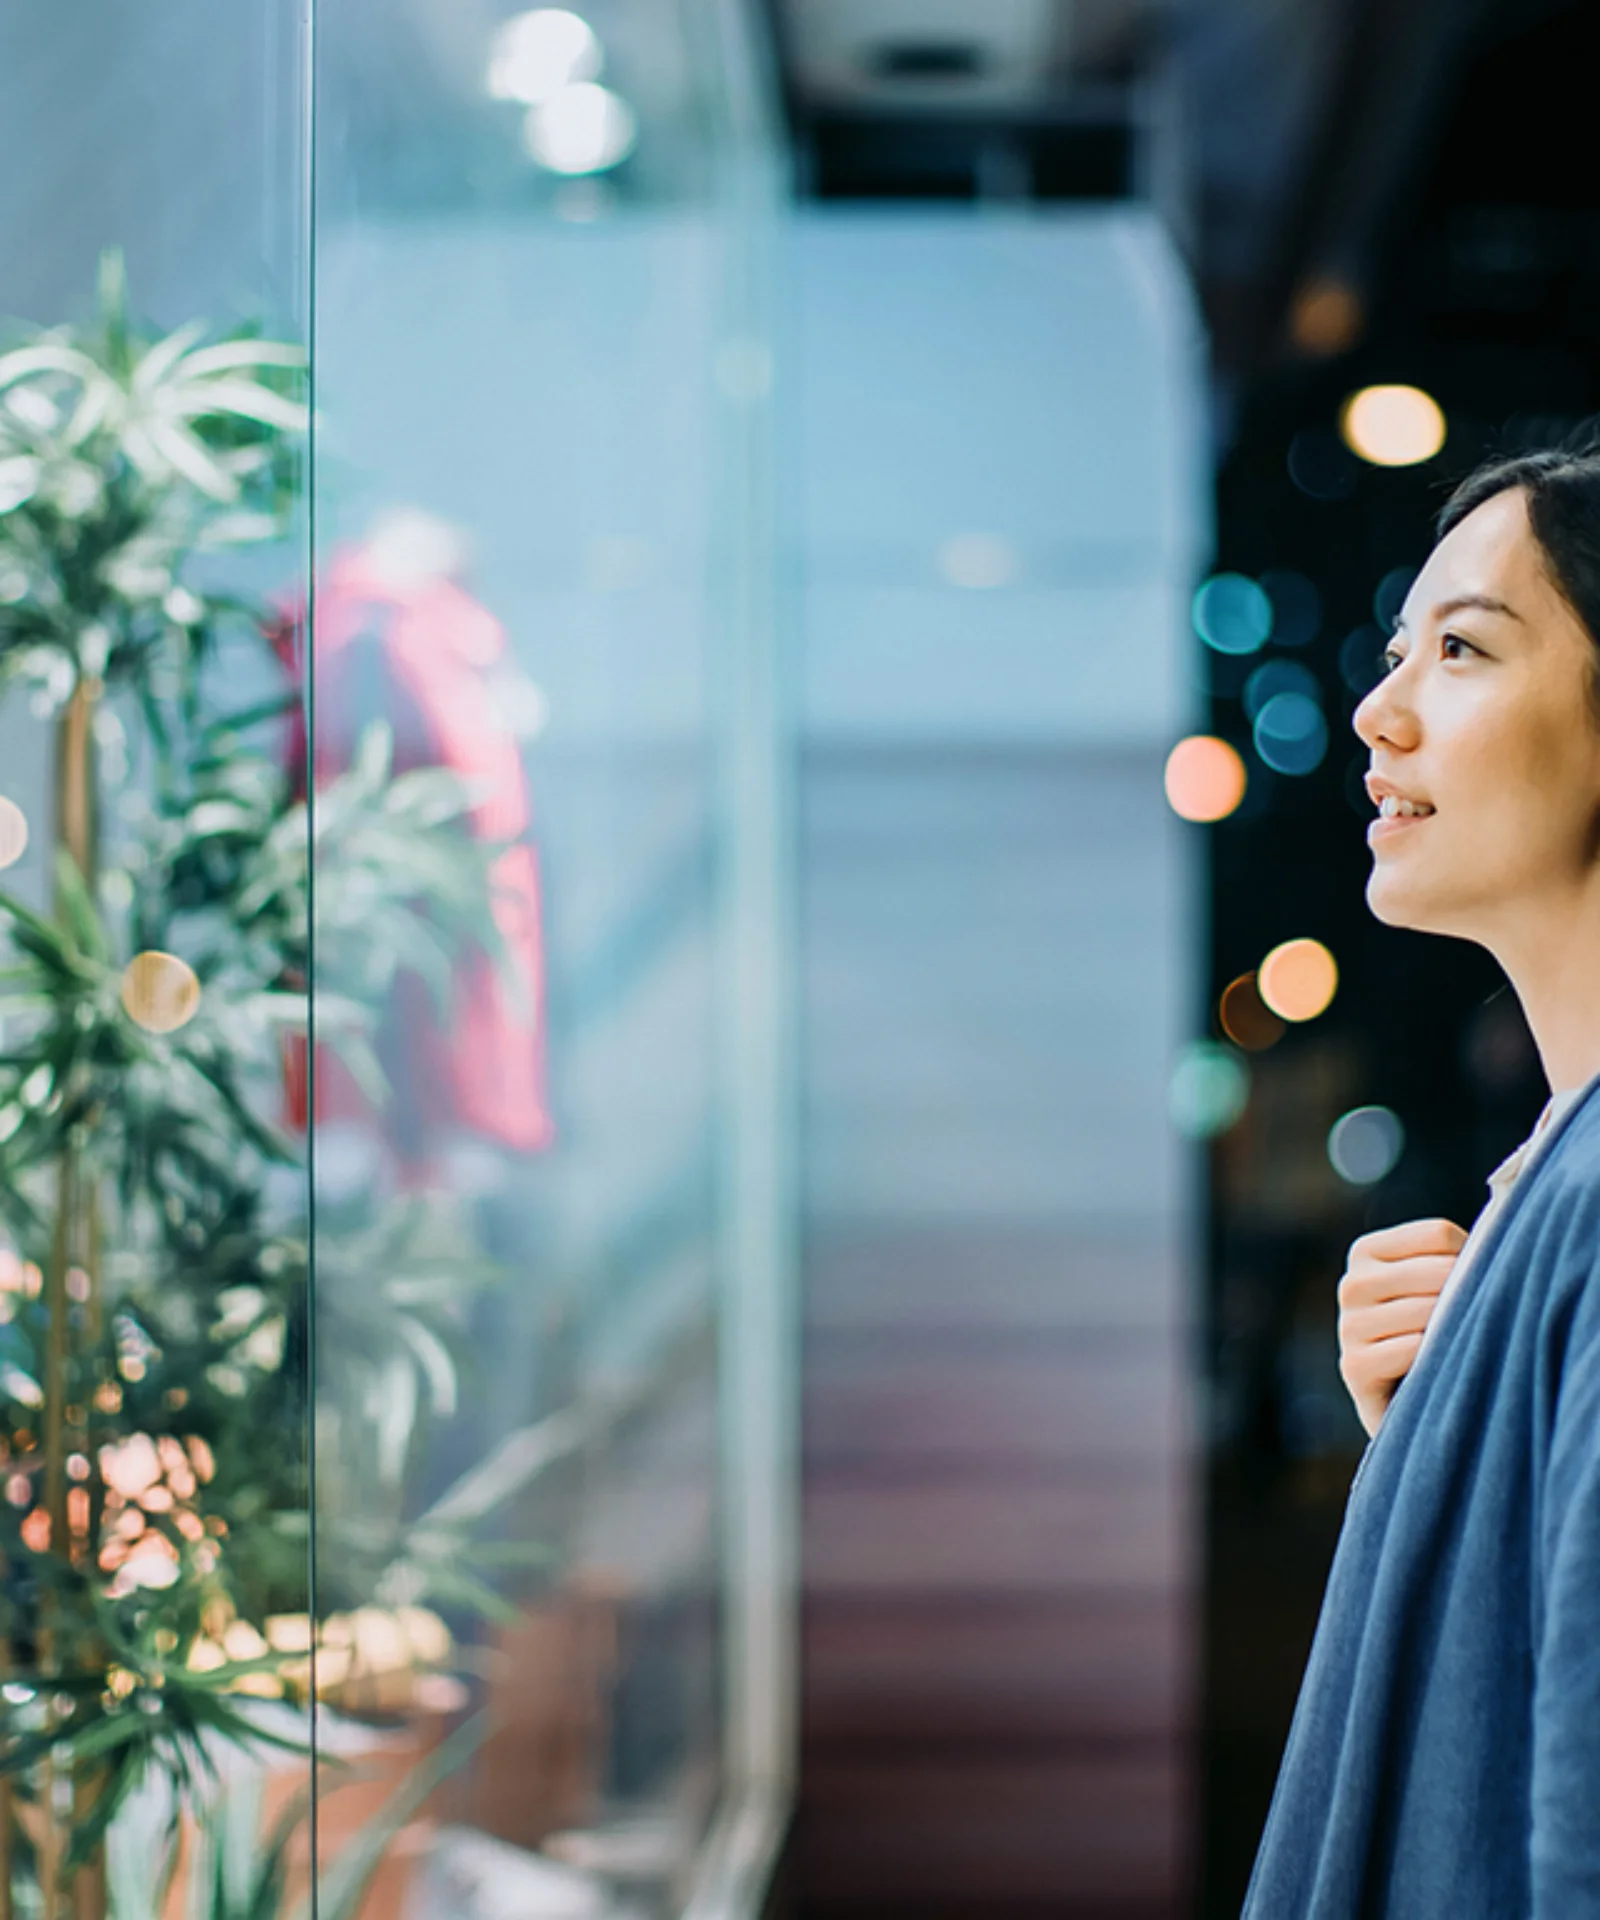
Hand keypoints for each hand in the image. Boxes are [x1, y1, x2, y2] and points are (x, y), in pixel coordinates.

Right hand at [1337, 1217, 1468, 1437]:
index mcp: (1368, 1251)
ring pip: (1426, 1310)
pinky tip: (1439, 1369)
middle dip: (1467, 1296)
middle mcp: (1351, 1283)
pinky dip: (1434, 1360)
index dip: (1472, 1259)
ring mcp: (1348, 1325)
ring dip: (1454, 1331)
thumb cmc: (1440, 1333)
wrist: (1415, 1407)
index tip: (1474, 1287)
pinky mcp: (1353, 1366)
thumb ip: (1459, 1253)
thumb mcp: (1441, 1283)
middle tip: (1479, 1323)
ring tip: (1461, 1346)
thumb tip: (1499, 1237)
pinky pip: (1411, 1349)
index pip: (1438, 1234)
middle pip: (1436, 1271)